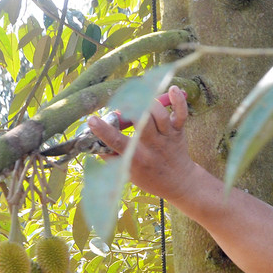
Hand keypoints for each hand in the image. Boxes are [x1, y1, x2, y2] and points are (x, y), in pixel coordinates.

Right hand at [86, 84, 193, 198]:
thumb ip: (110, 158)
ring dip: (149, 103)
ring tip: (140, 97)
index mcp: (136, 157)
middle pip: (142, 122)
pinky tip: (173, 89)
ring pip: (159, 115)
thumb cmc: (148, 177)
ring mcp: (166, 137)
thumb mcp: (126, 173)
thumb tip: (92, 142)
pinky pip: (181, 114)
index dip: (103, 130)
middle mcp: (152, 146)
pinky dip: (178, 101)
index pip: (117, 142)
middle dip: (131, 108)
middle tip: (121, 101)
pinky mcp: (179, 131)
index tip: (92, 119)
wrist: (179, 183)